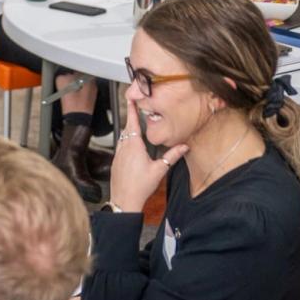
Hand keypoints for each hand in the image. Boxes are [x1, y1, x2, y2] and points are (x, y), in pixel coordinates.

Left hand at [108, 97, 188, 211]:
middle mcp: (123, 148)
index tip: (131, 99)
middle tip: (136, 109)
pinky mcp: (116, 162)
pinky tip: (131, 145)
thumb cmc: (140, 186)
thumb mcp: (159, 170)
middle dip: (132, 118)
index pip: (132, 123)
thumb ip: (172, 156)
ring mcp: (118, 155)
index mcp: (133, 147)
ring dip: (128, 130)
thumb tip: (184, 146)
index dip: (132, 110)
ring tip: (136, 126)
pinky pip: (120, 146)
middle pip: (127, 128)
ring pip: (122, 137)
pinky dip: (126, 141)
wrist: (124, 200)